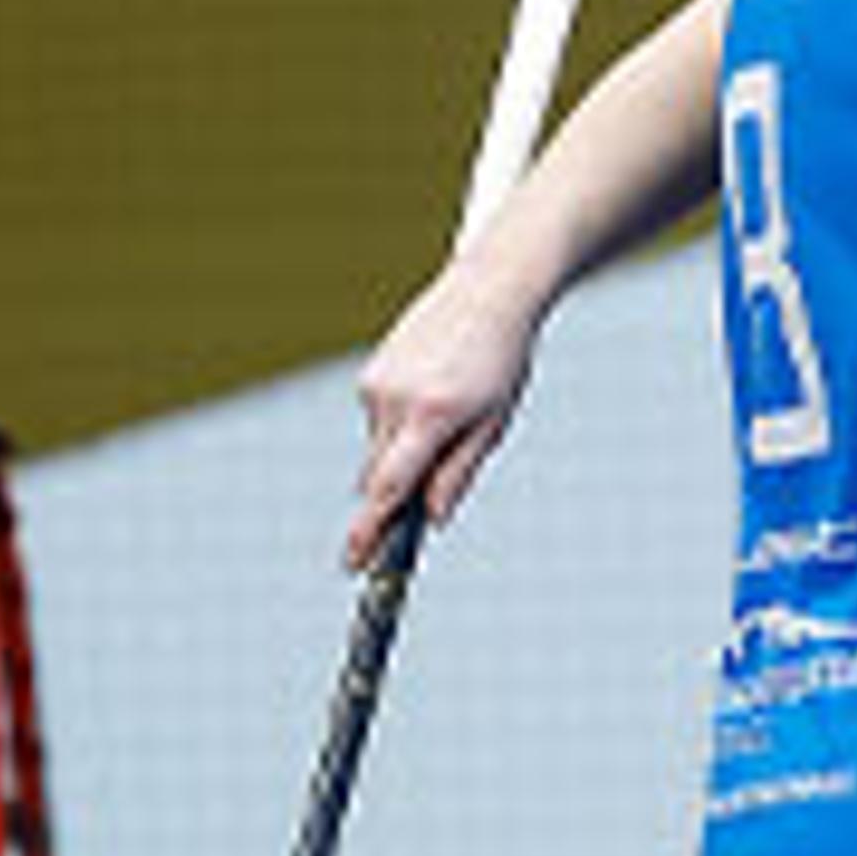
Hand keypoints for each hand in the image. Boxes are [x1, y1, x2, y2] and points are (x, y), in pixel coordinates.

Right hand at [347, 254, 544, 566]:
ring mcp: (376, 386)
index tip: (354, 562)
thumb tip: (432, 519)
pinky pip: (379, 423)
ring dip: (404, 456)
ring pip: (379, 451)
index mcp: (433, 416)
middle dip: (397, 496)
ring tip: (450, 416)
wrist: (486, 293)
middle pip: (380, 477)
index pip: (391, 487)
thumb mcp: (494, 423)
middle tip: (420, 505)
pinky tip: (433, 397)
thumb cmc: (502, 363)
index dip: (371, 530)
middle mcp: (396, 400)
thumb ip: (459, 473)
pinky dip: (401, 427)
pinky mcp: (369, 376)